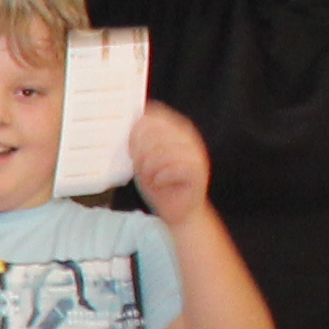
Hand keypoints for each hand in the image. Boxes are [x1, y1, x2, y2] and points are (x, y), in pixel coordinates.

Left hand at [123, 99, 212, 220]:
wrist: (179, 212)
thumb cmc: (160, 186)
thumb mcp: (142, 161)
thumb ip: (138, 143)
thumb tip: (131, 125)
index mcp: (175, 131)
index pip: (154, 117)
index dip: (137, 132)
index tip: (132, 149)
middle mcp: (188, 138)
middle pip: (155, 133)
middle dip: (141, 152)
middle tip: (141, 168)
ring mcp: (195, 153)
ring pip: (162, 151)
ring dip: (149, 167)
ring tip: (150, 177)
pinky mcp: (198, 170)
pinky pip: (173, 167)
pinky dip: (160, 177)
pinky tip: (159, 183)